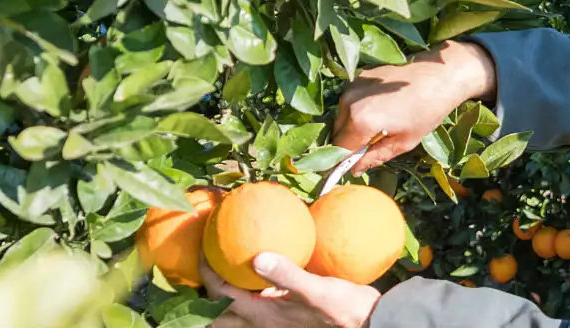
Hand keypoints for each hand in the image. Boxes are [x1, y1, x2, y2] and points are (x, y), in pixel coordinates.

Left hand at [204, 252, 381, 327]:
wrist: (367, 321)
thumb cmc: (342, 309)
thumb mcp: (315, 289)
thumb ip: (286, 274)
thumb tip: (257, 257)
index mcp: (263, 314)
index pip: (221, 295)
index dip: (207, 273)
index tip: (203, 249)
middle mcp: (264, 318)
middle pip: (220, 314)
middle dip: (204, 297)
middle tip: (202, 268)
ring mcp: (275, 316)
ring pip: (238, 309)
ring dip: (225, 293)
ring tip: (222, 268)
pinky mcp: (288, 310)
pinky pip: (259, 298)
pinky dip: (252, 285)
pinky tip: (262, 264)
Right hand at [333, 40, 496, 171]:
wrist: (440, 75)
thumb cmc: (427, 111)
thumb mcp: (403, 142)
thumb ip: (374, 157)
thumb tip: (354, 169)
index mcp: (360, 120)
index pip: (339, 149)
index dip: (343, 161)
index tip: (351, 166)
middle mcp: (349, 101)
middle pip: (336, 132)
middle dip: (348, 143)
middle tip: (370, 147)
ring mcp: (352, 85)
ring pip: (341, 116)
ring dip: (352, 126)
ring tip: (380, 126)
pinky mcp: (358, 76)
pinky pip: (349, 101)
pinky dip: (357, 110)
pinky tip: (381, 109)